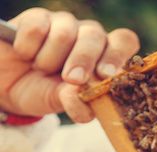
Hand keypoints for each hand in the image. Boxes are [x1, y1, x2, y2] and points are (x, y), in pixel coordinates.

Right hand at [0, 8, 139, 122]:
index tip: (105, 75)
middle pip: (95, 36)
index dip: (117, 55)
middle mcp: (89, 35)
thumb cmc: (46, 91)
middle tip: (71, 79)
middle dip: (83, 61)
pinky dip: (29, 48)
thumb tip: (88, 109)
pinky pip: (37, 28)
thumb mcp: (62, 101)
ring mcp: (65, 24)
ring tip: (42, 69)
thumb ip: (77, 103)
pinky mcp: (38, 17)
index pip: (125, 41)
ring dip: (50, 59)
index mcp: (106, 54)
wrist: (9, 85)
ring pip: (64, 34)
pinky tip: (26, 56)